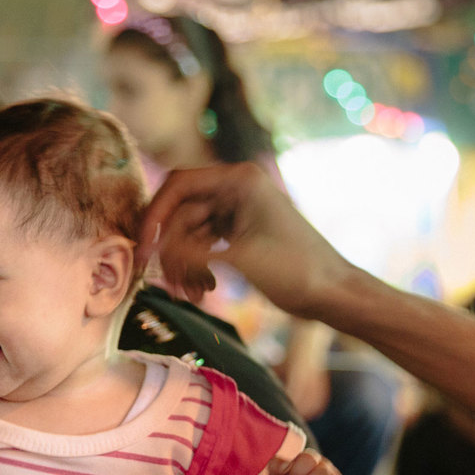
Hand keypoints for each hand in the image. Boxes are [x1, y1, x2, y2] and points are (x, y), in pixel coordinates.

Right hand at [138, 162, 348, 316]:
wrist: (332, 294)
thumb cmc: (295, 269)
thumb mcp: (238, 259)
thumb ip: (190, 250)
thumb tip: (152, 248)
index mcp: (239, 180)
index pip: (179, 185)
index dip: (155, 215)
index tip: (142, 249)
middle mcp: (235, 189)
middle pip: (181, 212)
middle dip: (172, 249)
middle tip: (169, 283)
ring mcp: (237, 210)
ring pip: (189, 233)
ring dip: (184, 264)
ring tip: (193, 293)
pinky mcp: (238, 232)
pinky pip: (202, 245)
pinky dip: (197, 267)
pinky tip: (205, 289)